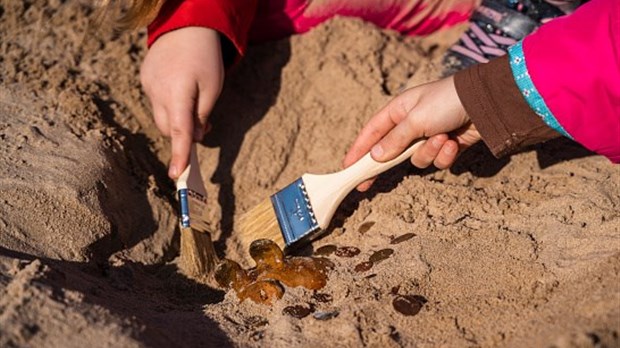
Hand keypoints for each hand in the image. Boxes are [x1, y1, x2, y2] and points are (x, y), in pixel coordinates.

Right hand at [140, 27, 223, 178]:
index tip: (176, 174)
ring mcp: (148, 85)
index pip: (178, 131)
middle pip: (167, 128)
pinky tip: (180, 87)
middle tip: (205, 123)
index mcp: (178, 93)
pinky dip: (169, 104)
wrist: (185, 26)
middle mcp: (158, 91)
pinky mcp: (144, 79)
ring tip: (193, 101)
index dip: (179, 154)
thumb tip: (195, 139)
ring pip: (161, 116)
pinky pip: (156, 101)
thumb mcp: (213, 87)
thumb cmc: (205, 58)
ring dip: (176, 118)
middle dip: (183, 133)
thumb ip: (202, 115)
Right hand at [343, 76, 480, 190]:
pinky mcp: (446, 146)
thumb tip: (375, 157)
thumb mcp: (416, 119)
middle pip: (390, 151)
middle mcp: (411, 124)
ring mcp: (429, 137)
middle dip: (386, 164)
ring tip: (442, 139)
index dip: (358, 150)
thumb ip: (395, 140)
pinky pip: (437, 160)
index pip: (371, 133)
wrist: (487, 102)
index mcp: (399, 111)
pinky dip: (445, 154)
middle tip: (368, 184)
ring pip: (416, 159)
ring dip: (429, 153)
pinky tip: (454, 142)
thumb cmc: (446, 101)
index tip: (347, 167)